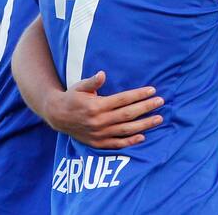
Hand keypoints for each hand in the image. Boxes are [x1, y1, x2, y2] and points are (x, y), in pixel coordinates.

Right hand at [43, 71, 163, 148]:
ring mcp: (99, 133)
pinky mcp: (98, 143)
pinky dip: (130, 142)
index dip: (138, 95)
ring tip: (158, 119)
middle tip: (161, 101)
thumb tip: (102, 74)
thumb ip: (92, 82)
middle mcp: (99, 121)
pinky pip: (116, 144)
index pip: (123, 99)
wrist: (57, 116)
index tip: (152, 90)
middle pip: (128, 114)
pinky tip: (143, 137)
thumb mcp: (79, 87)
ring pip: (126, 129)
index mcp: (96, 105)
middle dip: (146, 107)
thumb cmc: (71, 98)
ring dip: (144, 125)